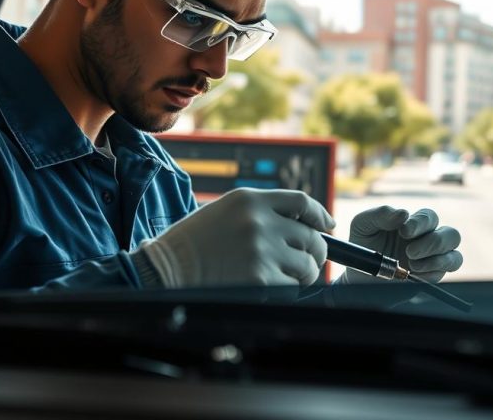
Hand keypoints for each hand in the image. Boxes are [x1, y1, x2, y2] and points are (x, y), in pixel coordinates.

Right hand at [135, 188, 333, 287]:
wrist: (164, 271)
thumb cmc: (194, 243)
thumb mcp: (225, 211)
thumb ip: (262, 213)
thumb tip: (305, 228)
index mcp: (250, 200)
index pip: (301, 202)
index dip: (319, 215)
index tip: (327, 226)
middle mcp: (259, 221)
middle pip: (311, 236)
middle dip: (314, 252)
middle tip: (307, 262)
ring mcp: (262, 250)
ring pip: (307, 265)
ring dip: (302, 274)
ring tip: (283, 277)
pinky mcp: (260, 280)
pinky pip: (292, 288)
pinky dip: (286, 292)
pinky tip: (267, 289)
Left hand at [340, 206, 461, 283]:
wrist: (358, 273)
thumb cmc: (363, 244)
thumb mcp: (363, 224)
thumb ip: (380, 214)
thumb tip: (403, 213)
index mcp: (414, 223)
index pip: (430, 217)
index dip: (421, 223)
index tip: (404, 231)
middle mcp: (427, 240)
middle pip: (452, 235)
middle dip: (434, 242)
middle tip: (410, 252)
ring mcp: (431, 260)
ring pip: (455, 257)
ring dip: (438, 260)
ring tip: (412, 264)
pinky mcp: (430, 277)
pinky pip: (443, 275)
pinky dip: (431, 273)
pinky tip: (413, 274)